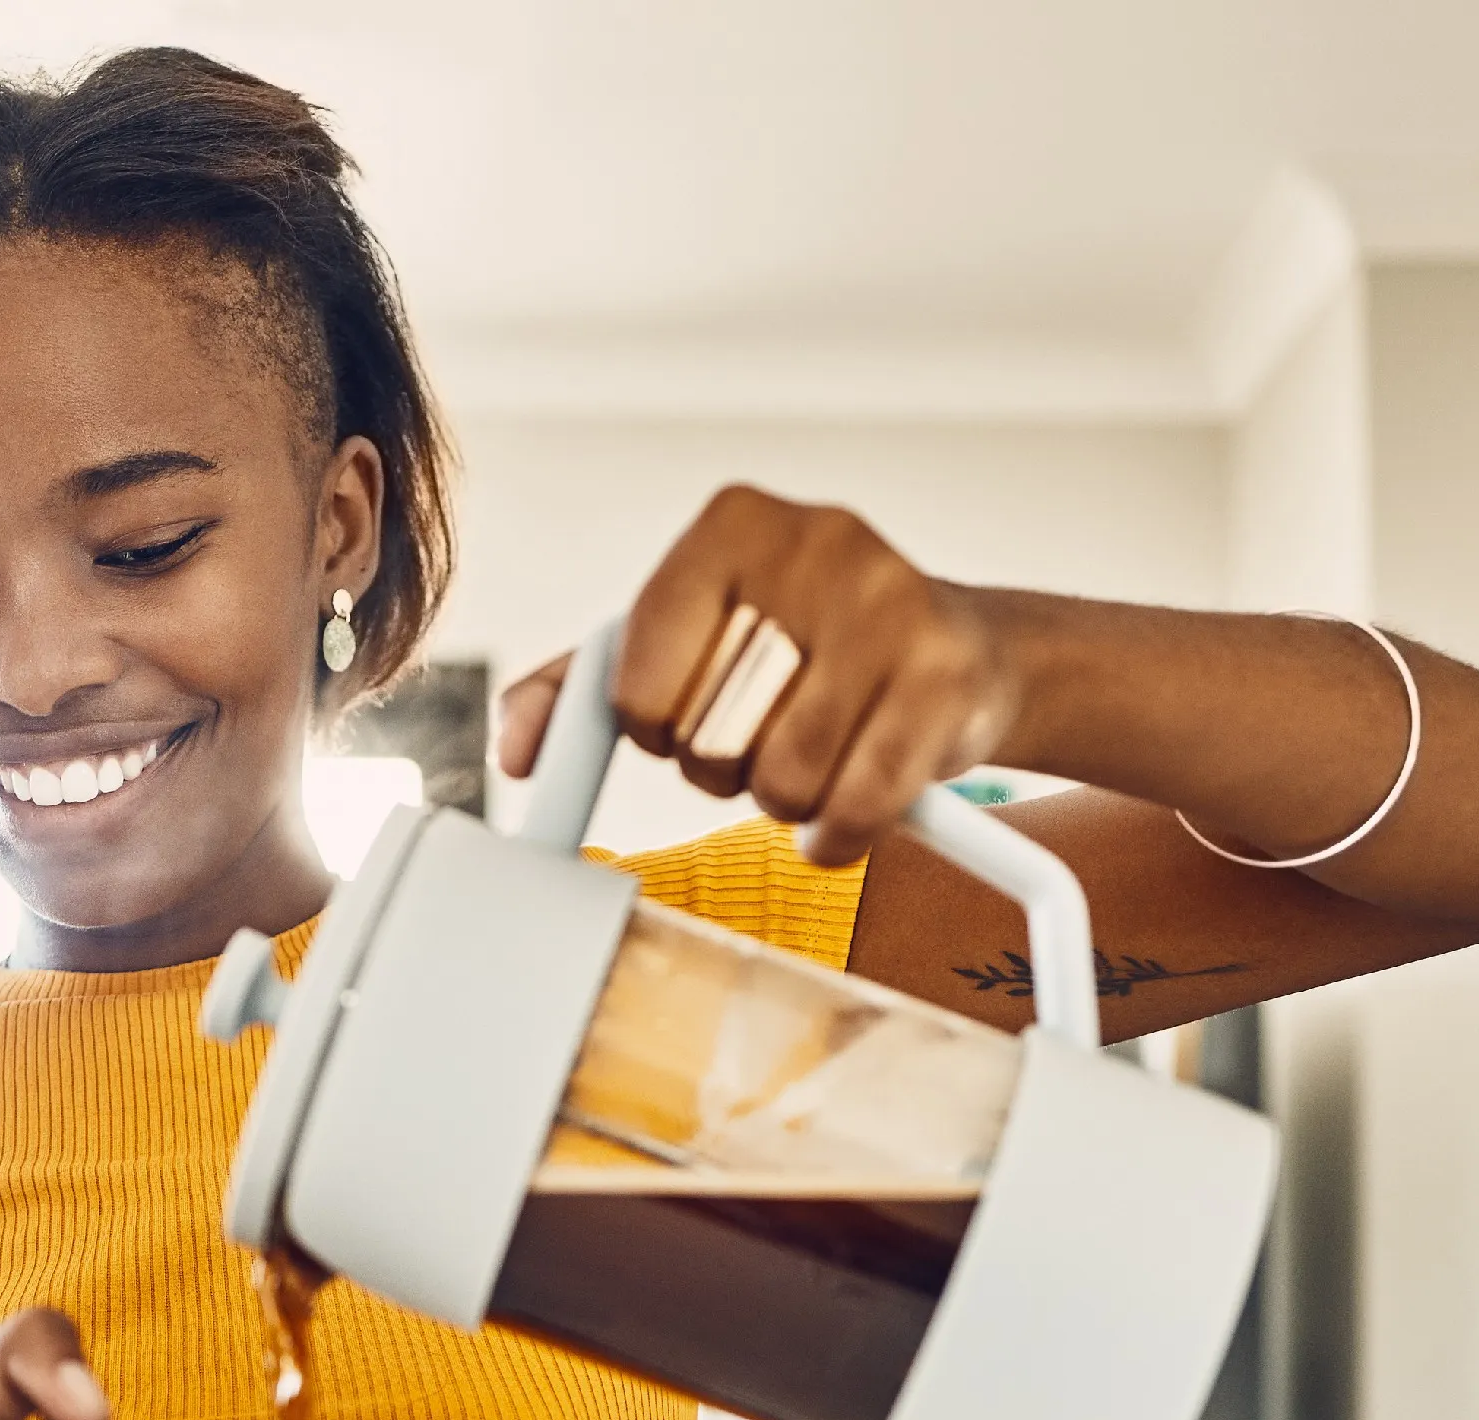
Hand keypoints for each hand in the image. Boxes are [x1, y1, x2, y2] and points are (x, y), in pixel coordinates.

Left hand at [497, 484, 1021, 866]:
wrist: (961, 651)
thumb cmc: (797, 647)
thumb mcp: (683, 639)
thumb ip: (580, 687)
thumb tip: (517, 756)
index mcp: (733, 525)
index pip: (634, 679)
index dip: (652, 725)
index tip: (682, 716)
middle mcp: (818, 545)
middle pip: (706, 736)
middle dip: (721, 766)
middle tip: (759, 738)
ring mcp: (893, 606)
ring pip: (780, 780)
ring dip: (784, 802)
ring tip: (813, 757)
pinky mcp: (947, 678)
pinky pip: (855, 808)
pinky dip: (836, 836)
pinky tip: (845, 809)